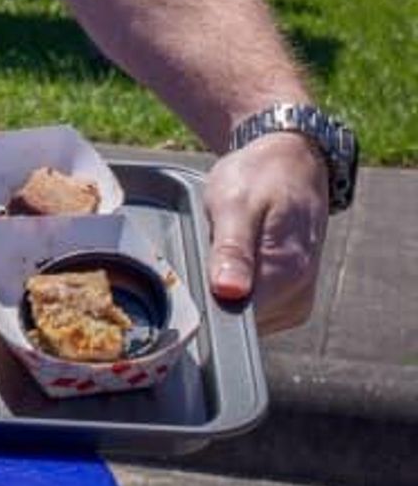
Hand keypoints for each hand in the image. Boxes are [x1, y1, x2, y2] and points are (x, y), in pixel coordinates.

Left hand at [203, 130, 328, 331]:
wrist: (292, 165)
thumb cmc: (261, 178)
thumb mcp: (235, 203)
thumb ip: (232, 250)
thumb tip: (229, 292)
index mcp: (287, 273)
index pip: (236, 318)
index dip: (203, 304)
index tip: (188, 277)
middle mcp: (297, 296)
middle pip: (236, 320)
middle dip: (209, 295)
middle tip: (202, 249)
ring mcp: (294, 301)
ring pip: (241, 317)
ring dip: (220, 292)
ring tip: (218, 251)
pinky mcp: (287, 299)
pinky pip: (249, 308)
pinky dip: (232, 290)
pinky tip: (228, 261)